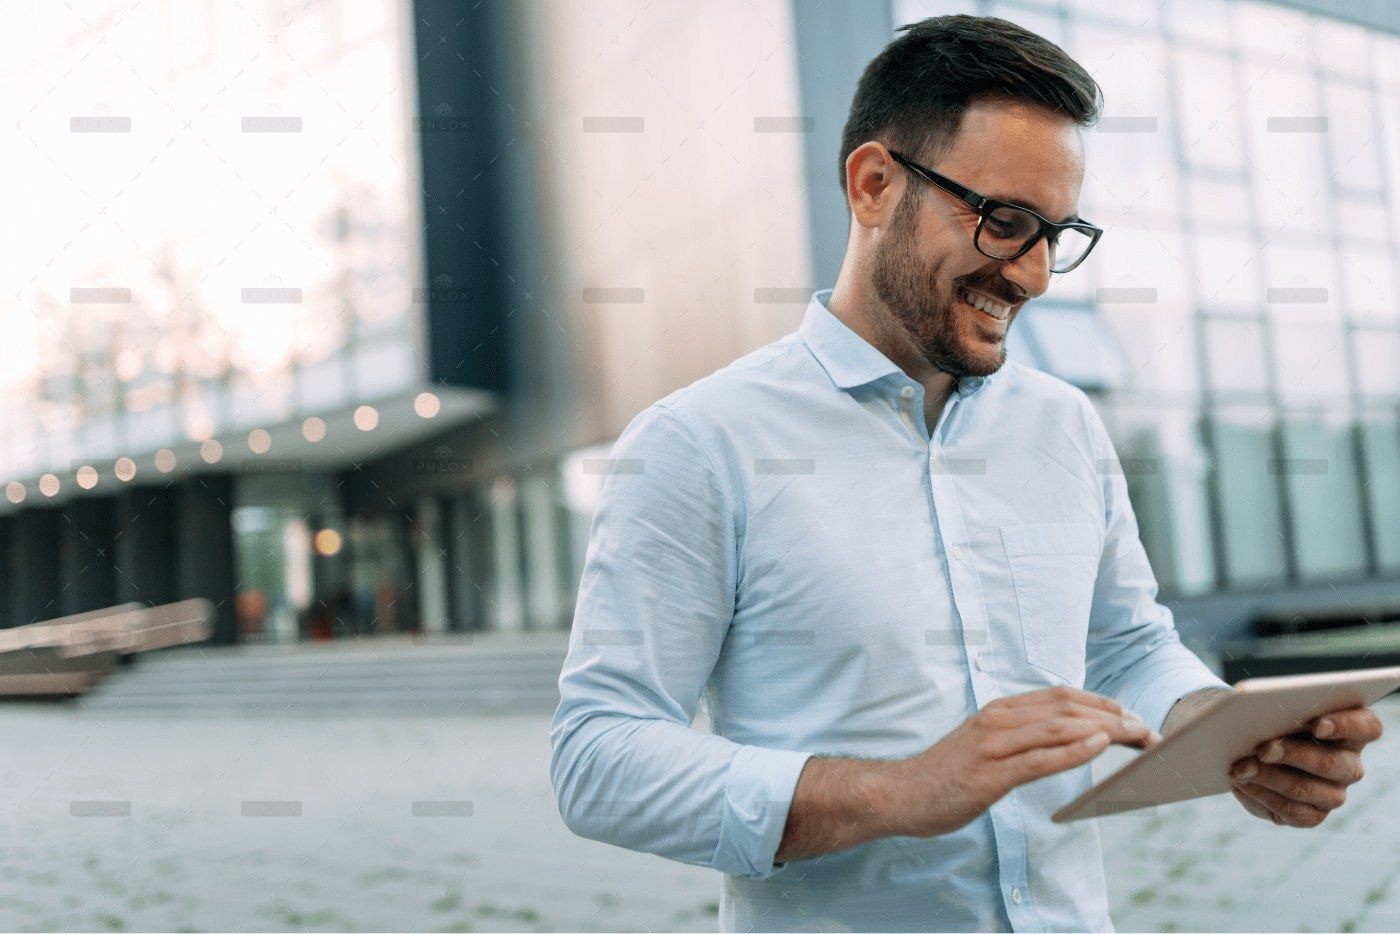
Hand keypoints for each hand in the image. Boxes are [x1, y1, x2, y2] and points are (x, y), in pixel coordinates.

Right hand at [887, 685, 1157, 837]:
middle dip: (1114, 715)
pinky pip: (1039, 758)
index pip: (1061, 697)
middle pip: (1068, 708)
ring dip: (1105, 729)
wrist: (900, 793)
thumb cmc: (947, 774)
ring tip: (1137, 736)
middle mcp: (999, 719)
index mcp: (1001, 710)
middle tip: (1149, 729)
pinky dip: (1073, 750)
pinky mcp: (990, 774)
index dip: (1102, 702)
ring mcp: (993, 745)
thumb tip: (1065, 736)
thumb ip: (1021, 736)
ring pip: (1059, 727)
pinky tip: (1100, 747)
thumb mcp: (987, 745)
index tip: (1133, 716)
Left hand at [1228, 706, 1383, 826]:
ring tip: (1240, 770)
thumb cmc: (1275, 720)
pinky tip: (1242, 785)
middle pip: (1331, 763)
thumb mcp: (1282, 709)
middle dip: (1292, 755)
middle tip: (1263, 750)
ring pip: (1307, 790)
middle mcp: (1350, 765)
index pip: (1367, 727)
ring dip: (1270, 779)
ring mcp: (1334, 793)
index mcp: (1353, 731)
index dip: (1345, 726)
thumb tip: (1260, 714)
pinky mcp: (1313, 814)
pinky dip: (1263, 798)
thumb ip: (1283, 709)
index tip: (1318, 725)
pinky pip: (1293, 813)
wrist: (1255, 749)